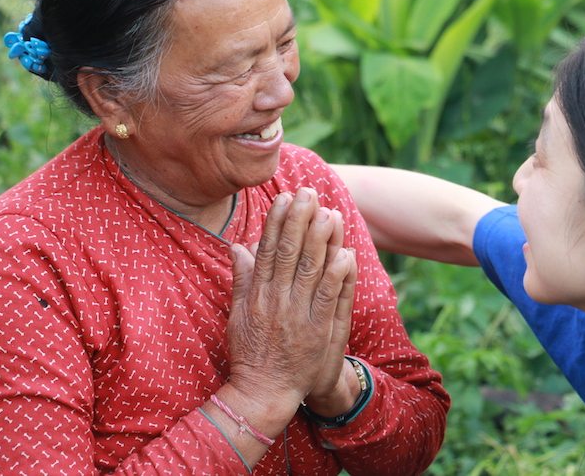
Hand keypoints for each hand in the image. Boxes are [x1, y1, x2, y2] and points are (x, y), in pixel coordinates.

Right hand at [225, 188, 354, 404]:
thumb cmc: (251, 352)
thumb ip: (242, 278)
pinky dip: (338, 276)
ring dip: (321, 241)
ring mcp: (298, 316)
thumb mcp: (238, 313)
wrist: (264, 392)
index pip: (268, 250)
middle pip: (289, 253)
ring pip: (311, 271)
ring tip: (329, 213)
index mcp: (258, 294)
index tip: (285, 197)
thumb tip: (238, 246)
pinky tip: (345, 254)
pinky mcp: (318, 331)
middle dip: (300, 221)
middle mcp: (277, 301)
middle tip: (309, 193)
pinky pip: (329, 299)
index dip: (277, 222)